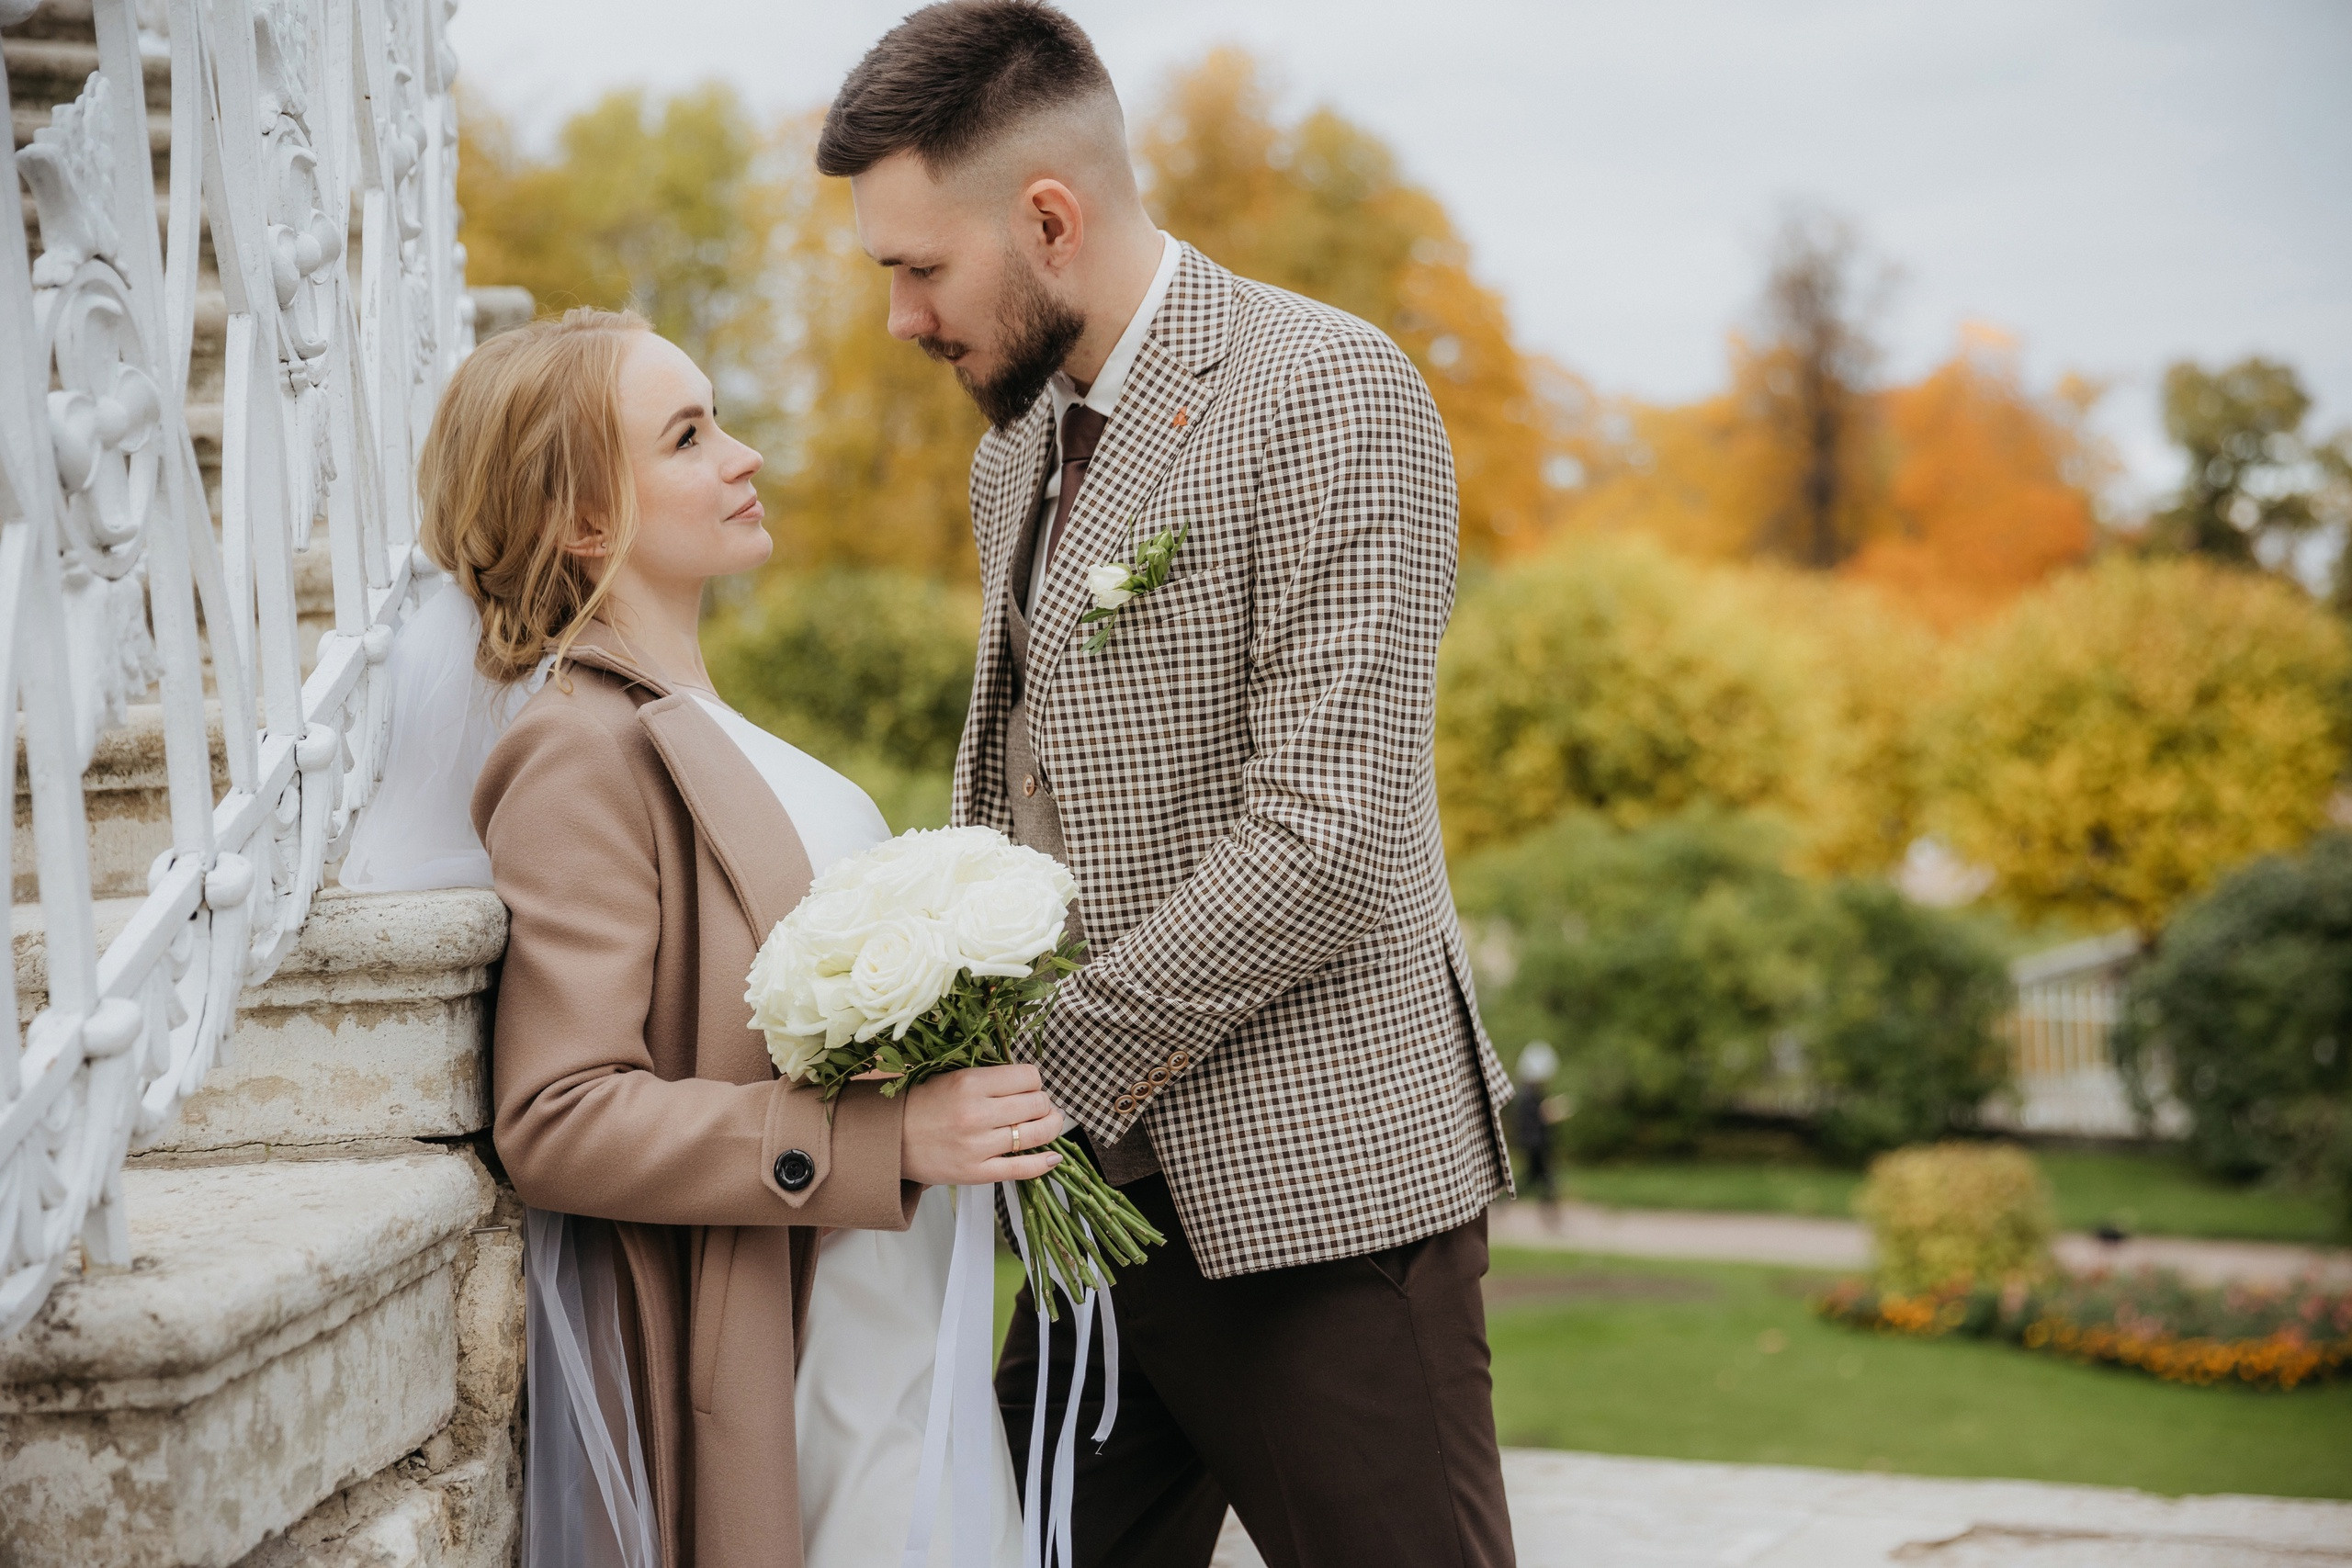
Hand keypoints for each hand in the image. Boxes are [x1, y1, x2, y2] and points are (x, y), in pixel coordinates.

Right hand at [901, 1063, 1066, 1186]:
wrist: (892, 1140)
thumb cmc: (924, 1105)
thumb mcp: (954, 1077)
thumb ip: (990, 1078)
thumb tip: (1032, 1082)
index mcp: (970, 1083)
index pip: (1028, 1076)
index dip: (1034, 1081)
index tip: (1029, 1086)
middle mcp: (976, 1114)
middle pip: (1037, 1103)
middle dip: (1044, 1103)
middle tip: (1038, 1106)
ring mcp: (978, 1146)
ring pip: (1036, 1133)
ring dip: (1050, 1127)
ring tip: (1049, 1124)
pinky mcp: (977, 1172)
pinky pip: (1023, 1168)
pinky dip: (1044, 1163)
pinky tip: (1054, 1156)